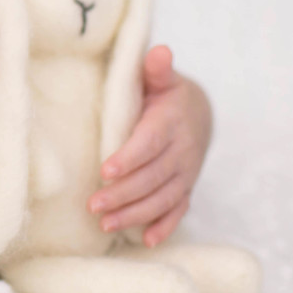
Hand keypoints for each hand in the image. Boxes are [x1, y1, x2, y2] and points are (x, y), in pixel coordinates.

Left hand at [86, 45, 212, 247]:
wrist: (200, 114)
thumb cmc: (167, 94)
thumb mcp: (162, 78)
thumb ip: (156, 69)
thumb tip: (159, 51)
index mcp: (172, 121)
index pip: (150, 142)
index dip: (130, 157)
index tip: (106, 170)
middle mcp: (182, 151)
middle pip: (153, 176)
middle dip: (123, 193)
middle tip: (93, 205)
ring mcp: (186, 173)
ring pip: (162, 198)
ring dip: (135, 213)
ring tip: (105, 224)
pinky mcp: (186, 188)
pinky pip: (178, 211)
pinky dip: (164, 227)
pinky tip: (144, 240)